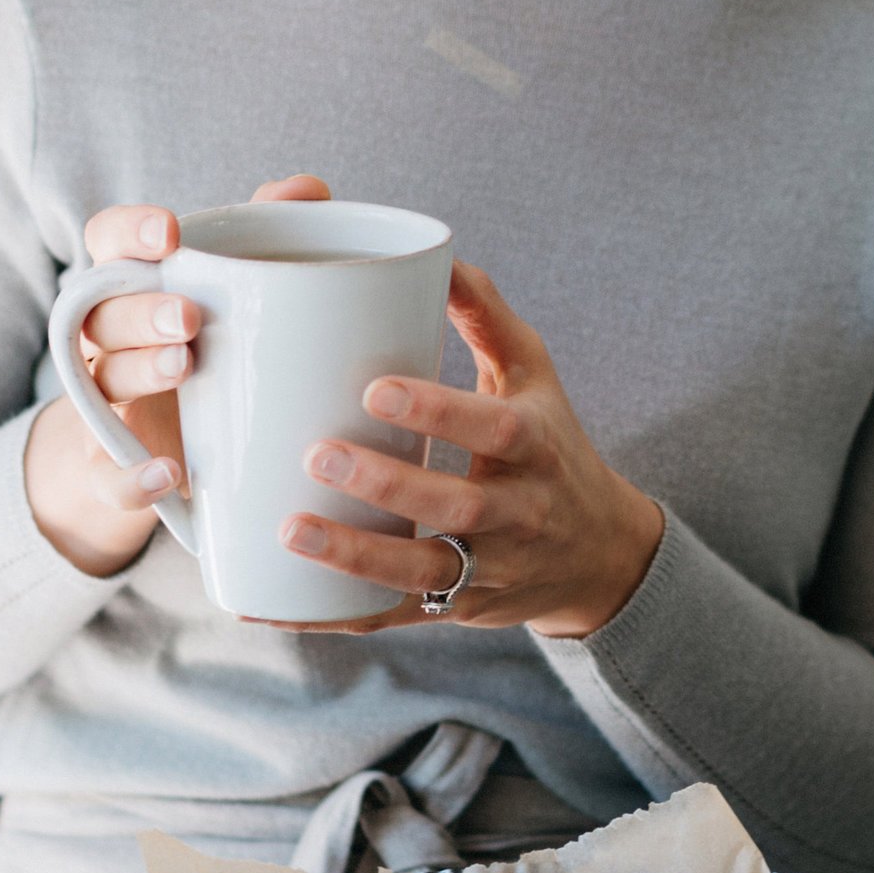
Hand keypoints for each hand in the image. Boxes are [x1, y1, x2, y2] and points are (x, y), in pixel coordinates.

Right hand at [23, 175, 333, 576]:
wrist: (180, 457)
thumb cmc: (223, 350)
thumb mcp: (247, 294)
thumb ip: (273, 236)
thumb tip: (307, 188)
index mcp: (137, 285)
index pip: (106, 241)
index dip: (126, 231)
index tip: (169, 232)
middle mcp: (112, 340)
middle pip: (101, 313)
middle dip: (141, 309)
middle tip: (190, 315)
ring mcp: (110, 405)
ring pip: (103, 381)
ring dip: (140, 370)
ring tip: (186, 365)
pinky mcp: (116, 469)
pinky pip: (108, 477)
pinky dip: (130, 478)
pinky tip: (166, 474)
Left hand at [259, 260, 664, 638]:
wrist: (599, 553)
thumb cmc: (554, 445)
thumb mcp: (535, 376)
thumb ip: (487, 316)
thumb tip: (439, 254)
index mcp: (534, 446)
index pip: (493, 430)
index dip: (439, 412)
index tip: (375, 389)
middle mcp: (519, 513)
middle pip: (455, 507)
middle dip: (387, 485)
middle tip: (317, 452)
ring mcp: (490, 569)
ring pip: (423, 571)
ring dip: (354, 557)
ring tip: (288, 530)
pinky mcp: (459, 608)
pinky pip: (395, 618)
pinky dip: (335, 617)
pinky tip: (273, 607)